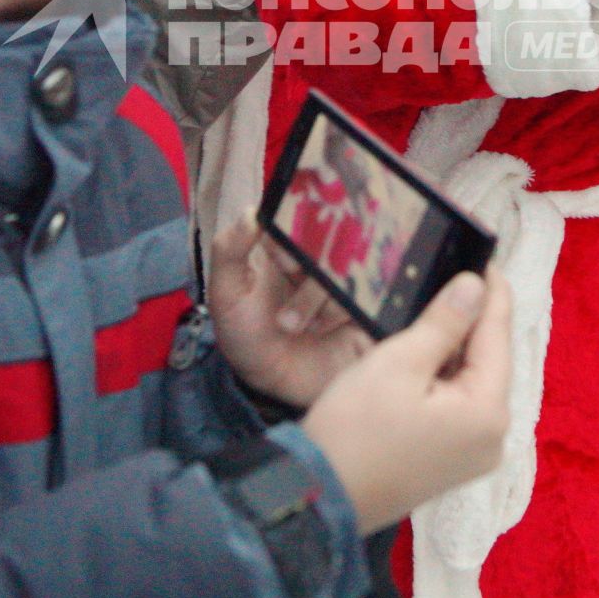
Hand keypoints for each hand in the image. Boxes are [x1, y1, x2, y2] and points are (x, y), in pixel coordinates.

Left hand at [207, 220, 371, 408]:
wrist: (274, 385)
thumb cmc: (248, 337)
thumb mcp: (226, 294)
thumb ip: (228, 250)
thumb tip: (251, 212)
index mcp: (291, 245)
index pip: (302, 216)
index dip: (293, 229)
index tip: (279, 253)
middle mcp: (324, 259)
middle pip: (332, 237)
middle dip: (308, 262)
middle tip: (289, 277)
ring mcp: (349, 283)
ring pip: (349, 268)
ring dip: (318, 296)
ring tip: (292, 325)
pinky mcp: (370, 307)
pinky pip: (372, 296)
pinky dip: (346, 309)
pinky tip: (326, 328)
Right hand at [301, 270, 510, 533]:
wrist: (318, 496)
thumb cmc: (355, 428)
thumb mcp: (398, 362)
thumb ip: (444, 323)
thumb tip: (475, 286)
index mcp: (489, 413)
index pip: (498, 336)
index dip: (492, 292)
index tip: (484, 255)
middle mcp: (494, 438)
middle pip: (489, 361)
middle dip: (474, 319)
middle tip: (457, 272)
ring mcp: (474, 456)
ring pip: (473, 383)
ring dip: (457, 347)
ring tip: (439, 304)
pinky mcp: (451, 463)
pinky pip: (460, 406)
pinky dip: (447, 377)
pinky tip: (428, 352)